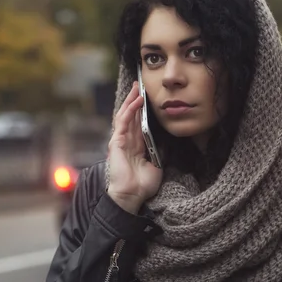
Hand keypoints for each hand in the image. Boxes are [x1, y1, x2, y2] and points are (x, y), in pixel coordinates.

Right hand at [107, 82, 162, 214]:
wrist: (131, 195)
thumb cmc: (141, 185)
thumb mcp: (156, 166)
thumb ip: (158, 153)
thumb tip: (165, 143)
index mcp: (135, 147)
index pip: (138, 123)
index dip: (142, 110)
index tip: (148, 99)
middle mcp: (127, 141)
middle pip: (131, 116)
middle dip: (135, 100)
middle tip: (140, 86)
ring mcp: (120, 140)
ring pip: (126, 115)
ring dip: (131, 100)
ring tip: (137, 87)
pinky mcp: (116, 142)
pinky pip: (123, 121)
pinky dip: (130, 110)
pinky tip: (137, 100)